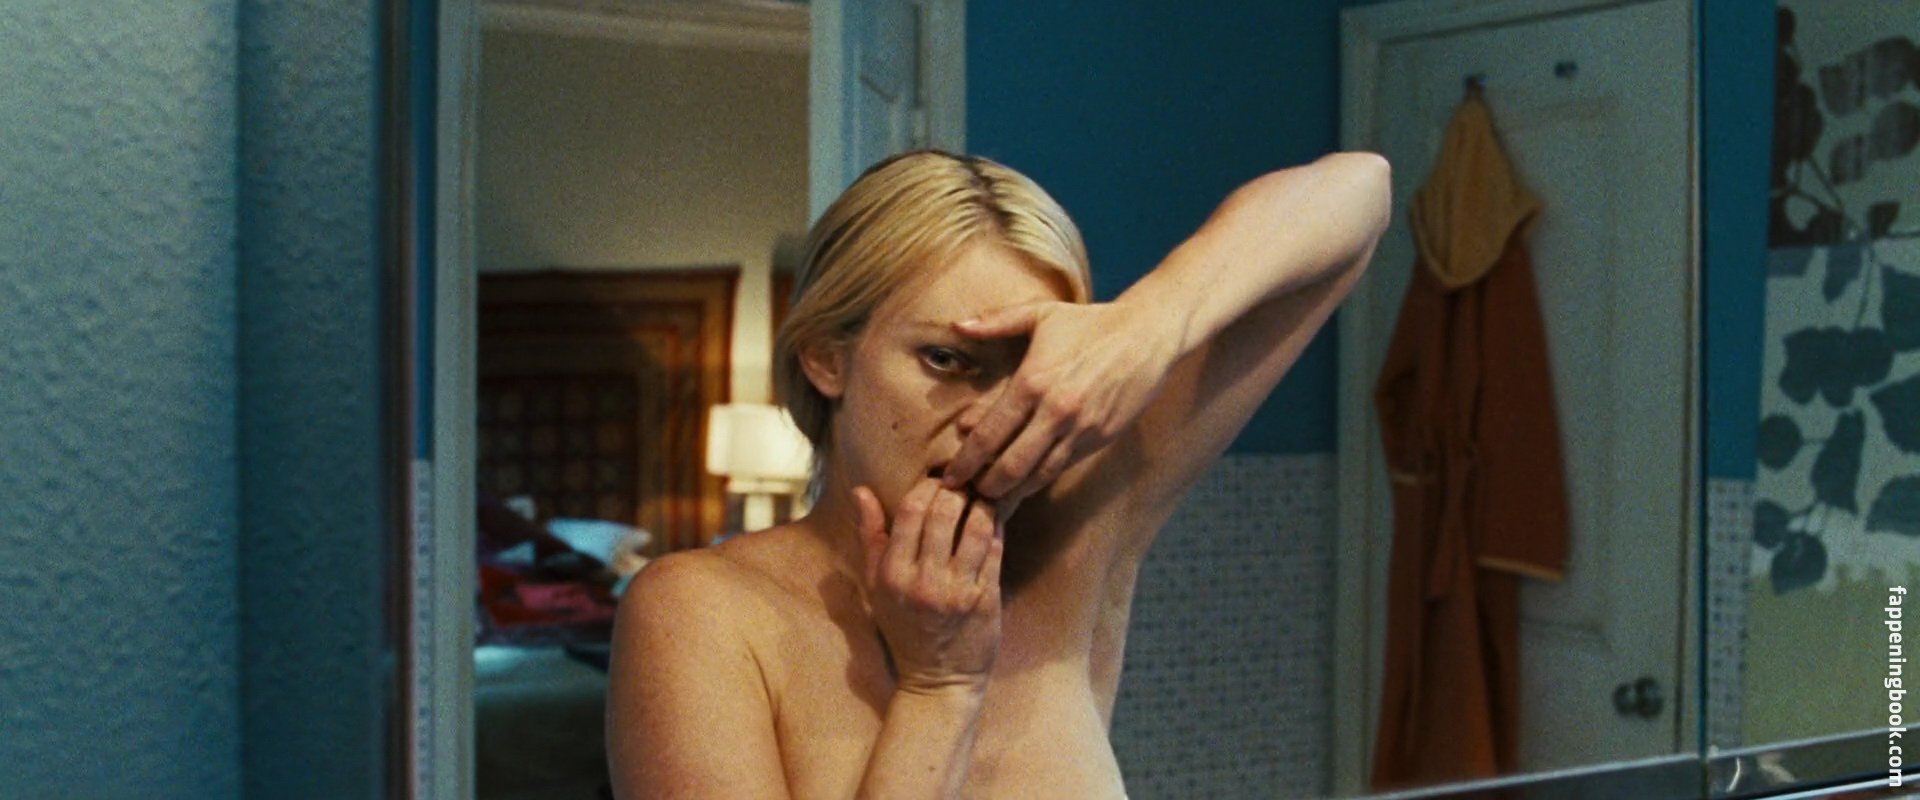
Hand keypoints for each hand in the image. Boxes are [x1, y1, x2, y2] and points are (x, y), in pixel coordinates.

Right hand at [852, 479, 1004, 693]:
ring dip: (982, 503)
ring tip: (981, 494)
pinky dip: (997, 527)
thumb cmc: (904, 628)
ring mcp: (958, 591)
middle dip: (956, 489)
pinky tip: (995, 518)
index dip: (926, 487)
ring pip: (976, 527)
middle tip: (964, 481)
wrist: (939, 680)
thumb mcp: (877, 587)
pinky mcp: (986, 599)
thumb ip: (870, 537)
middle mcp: (924, 581)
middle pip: (944, 513)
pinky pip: (995, 550)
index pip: (910, 511)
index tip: (936, 480)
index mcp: (893, 575)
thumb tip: (861, 491)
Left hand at [940, 300, 1184, 503]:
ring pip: (1037, 475)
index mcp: (1032, 383)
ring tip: (990, 498)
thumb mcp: (1040, 314)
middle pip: (1009, 465)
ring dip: (1011, 491)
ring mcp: (1080, 429)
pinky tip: (1023, 484)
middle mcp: (1054, 412)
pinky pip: (1062, 467)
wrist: (1146, 336)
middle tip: (965, 494)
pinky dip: (1039, 480)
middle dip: (983, 485)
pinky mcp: (1099, 438)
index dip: (965, 461)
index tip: (949, 476)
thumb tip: (958, 325)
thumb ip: (996, 322)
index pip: (989, 434)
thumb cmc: (1089, 323)